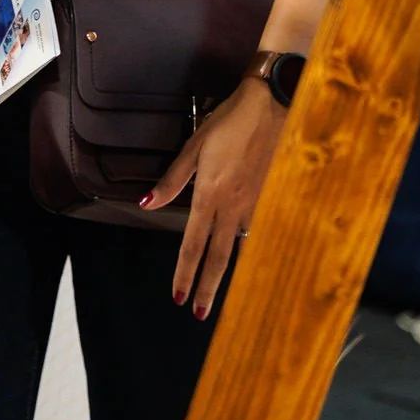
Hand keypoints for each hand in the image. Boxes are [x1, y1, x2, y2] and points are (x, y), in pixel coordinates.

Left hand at [146, 78, 287, 320]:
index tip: (177, 297)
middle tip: (198, 313)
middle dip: (206, 288)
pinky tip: (250, 260)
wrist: (273, 107)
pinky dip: (252, 251)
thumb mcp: (195, 146)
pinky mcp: (273, 199)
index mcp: (211, 195)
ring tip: (224, 297)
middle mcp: (233, 208)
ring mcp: (256, 205)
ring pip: (241, 248)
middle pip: (218, 258)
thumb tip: (146, 204)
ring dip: (230, 274)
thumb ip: (173, 180)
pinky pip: (259, 233)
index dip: (184, 273)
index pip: (192, 244)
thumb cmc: (229, 122)